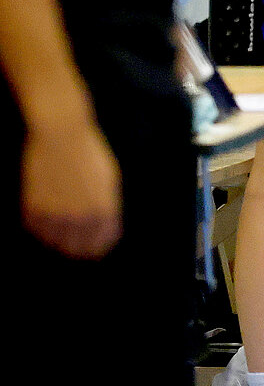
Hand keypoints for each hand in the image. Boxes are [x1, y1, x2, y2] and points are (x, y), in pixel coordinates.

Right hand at [22, 114, 120, 258]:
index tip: (93, 245)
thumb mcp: (107, 179)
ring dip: (55, 236)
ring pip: (54, 241)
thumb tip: (103, 225)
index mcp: (104, 211)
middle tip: (72, 242)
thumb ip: (105, 205)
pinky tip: (42, 215)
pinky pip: (35, 228)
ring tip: (57, 226)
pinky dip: (38, 224)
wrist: (62, 137)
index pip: (102, 242)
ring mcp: (56, 215)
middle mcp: (81, 218)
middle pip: (77, 248)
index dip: (98, 245)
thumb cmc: (89, 153)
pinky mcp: (34, 208)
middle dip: (76, 245)